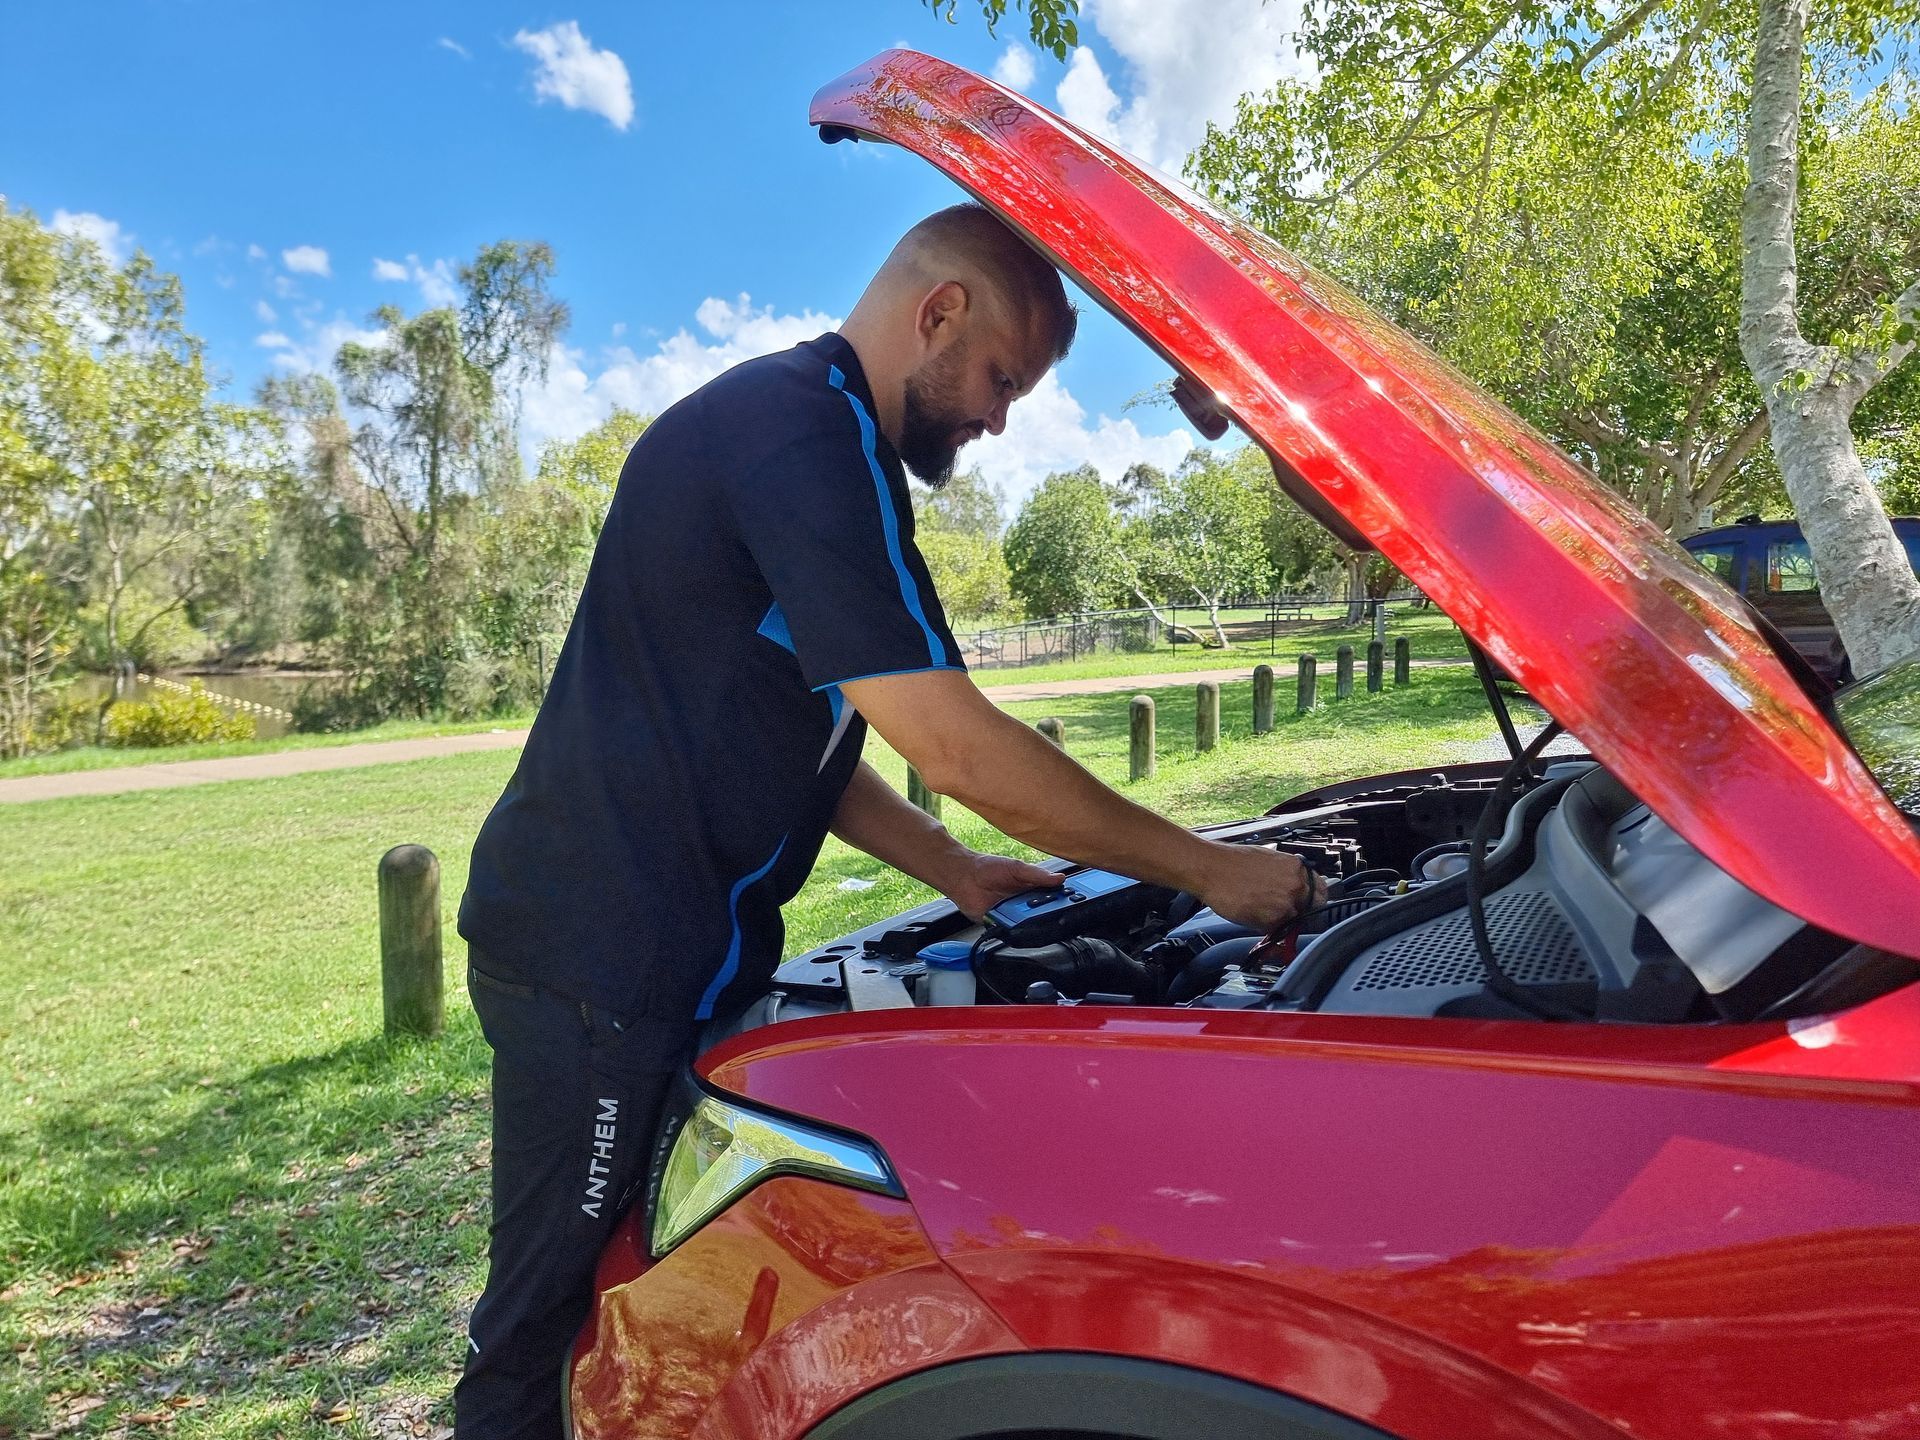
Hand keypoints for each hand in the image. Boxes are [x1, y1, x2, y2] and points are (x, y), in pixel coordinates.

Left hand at [939, 850, 1062, 921]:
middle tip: (1056, 909)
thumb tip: (1059, 878)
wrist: (963, 876)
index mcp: (1030, 888)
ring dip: (1032, 922)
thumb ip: (1037, 874)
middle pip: (1043, 914)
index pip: (1051, 897)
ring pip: (1029, 925)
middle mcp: (1023, 904)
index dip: (1062, 899)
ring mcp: (1012, 915)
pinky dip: (1015, 931)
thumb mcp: (1016, 867)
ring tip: (1032, 913)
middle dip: (1050, 913)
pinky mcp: (1000, 925)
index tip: (1073, 899)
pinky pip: (1011, 933)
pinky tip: (1017, 925)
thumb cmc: (987, 868)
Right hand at [1194, 844, 1323, 931]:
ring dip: (1280, 918)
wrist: (1211, 869)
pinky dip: (1265, 925)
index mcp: (1296, 868)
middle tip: (1285, 909)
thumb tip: (1295, 886)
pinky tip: (1251, 910)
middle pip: (1312, 907)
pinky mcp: (1271, 920)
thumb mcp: (1268, 859)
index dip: (1313, 897)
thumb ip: (1286, 874)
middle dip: (1301, 910)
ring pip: (1293, 920)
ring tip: (1259, 906)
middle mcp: (1295, 886)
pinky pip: (1275, 928)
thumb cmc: (1232, 862)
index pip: (1321, 889)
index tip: (1308, 902)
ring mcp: (1285, 904)